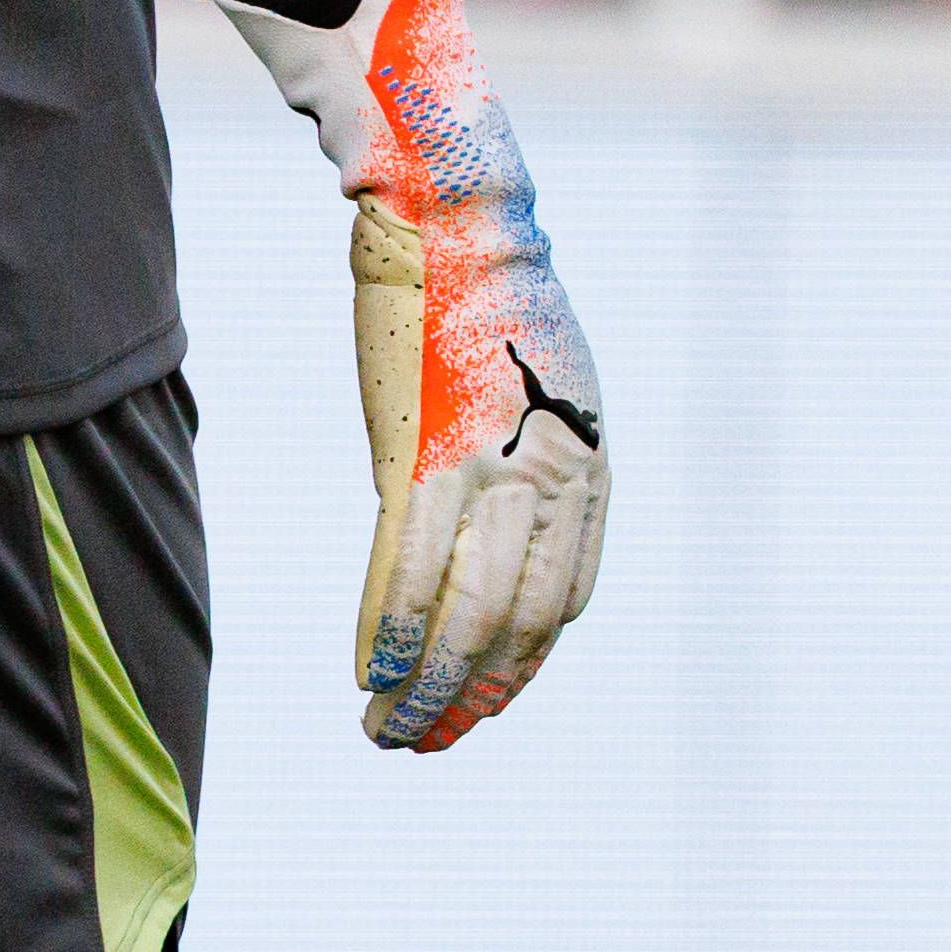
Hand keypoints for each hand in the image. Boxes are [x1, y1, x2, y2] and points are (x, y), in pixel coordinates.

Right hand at [221, 0, 606, 749]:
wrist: (447, 206)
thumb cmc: (475, 291)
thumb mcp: (530, 383)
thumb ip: (521, 462)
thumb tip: (483, 524)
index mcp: (586, 463)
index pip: (565, 603)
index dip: (518, 671)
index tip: (476, 713)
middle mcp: (554, 473)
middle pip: (516, 625)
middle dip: (468, 700)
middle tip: (419, 745)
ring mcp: (493, 463)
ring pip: (463, 612)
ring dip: (422, 686)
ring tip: (384, 729)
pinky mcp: (427, 445)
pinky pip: (409, 565)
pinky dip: (387, 628)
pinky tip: (364, 674)